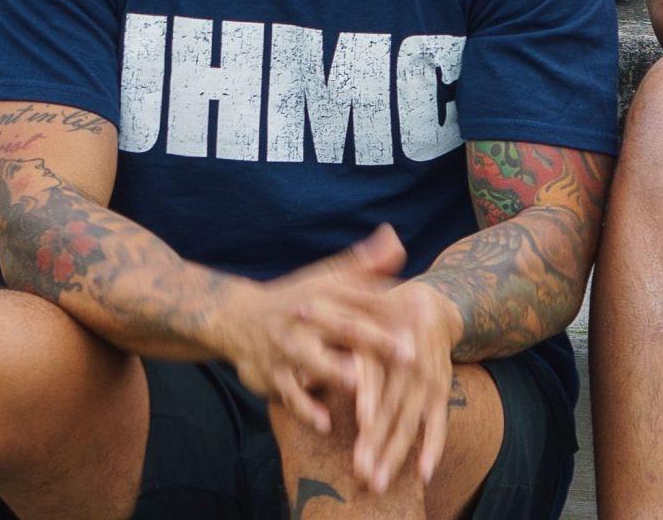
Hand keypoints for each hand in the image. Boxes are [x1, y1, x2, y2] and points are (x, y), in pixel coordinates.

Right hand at [213, 226, 409, 432]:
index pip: (365, 299)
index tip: (425, 317)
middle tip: (410, 355)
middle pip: (345, 327)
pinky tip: (325, 422)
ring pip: (313, 360)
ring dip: (334, 372)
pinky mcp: (271, 373)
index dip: (395, 308)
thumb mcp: (325, 277)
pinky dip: (305, 408)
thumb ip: (363, 265)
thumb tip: (395, 239)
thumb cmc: (297, 299)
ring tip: (357, 383)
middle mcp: (308, 316)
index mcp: (326, 292)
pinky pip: (289, 393)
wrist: (237, 318)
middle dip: (377, 341)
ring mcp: (288, 346)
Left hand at [312, 280, 458, 495]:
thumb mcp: (357, 325)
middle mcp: (412, 366)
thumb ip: (332, 354)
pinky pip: (439, 424)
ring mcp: (429, 382)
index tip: (362, 424)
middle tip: (361, 472)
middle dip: (377, 442)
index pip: (378, 379)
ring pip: (410, 423)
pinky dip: (433, 449)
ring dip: (396, 454)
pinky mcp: (442, 393)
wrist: (429, 305)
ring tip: (379, 482)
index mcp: (388, 347)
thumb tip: (299, 379)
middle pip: (393, 409)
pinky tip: (423, 476)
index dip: (370, 402)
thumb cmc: (380, 317)